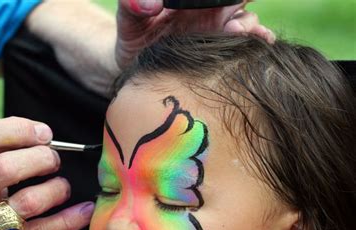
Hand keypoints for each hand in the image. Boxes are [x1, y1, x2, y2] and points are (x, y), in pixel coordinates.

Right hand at [0, 117, 93, 229]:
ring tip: (62, 187)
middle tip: (53, 161)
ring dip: (56, 189)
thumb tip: (38, 134)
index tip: (43, 133)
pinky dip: (68, 219)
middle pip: (6, 167)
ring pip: (27, 202)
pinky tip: (82, 211)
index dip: (19, 129)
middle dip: (41, 158)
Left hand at [116, 0, 274, 68]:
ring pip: (247, 19)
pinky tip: (258, 41)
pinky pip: (248, 42)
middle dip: (242, 0)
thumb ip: (133, 3)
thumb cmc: (134, 33)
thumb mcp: (128, 15)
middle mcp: (210, 10)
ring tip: (233, 31)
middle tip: (230, 16)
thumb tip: (151, 5)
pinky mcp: (222, 53)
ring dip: (247, 23)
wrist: (134, 65)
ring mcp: (218, 31)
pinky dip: (258, 39)